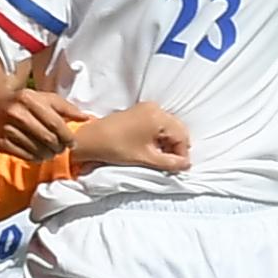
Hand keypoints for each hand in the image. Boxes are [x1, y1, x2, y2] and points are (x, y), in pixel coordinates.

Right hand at [0, 85, 89, 159]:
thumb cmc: (25, 102)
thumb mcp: (45, 98)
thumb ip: (66, 108)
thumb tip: (87, 118)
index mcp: (29, 99)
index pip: (55, 123)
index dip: (67, 136)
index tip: (72, 143)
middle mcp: (16, 113)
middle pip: (47, 138)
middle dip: (59, 147)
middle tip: (62, 149)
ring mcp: (6, 129)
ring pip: (36, 149)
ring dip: (48, 155)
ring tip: (51, 152)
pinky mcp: (0, 143)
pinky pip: (24, 156)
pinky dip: (36, 158)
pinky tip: (39, 155)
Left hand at [71, 101, 193, 173]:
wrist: (91, 140)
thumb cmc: (117, 148)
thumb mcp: (146, 158)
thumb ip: (169, 162)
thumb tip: (186, 165)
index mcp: (158, 117)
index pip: (181, 136)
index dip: (182, 154)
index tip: (180, 168)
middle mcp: (155, 108)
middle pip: (177, 129)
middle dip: (176, 147)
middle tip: (172, 164)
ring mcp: (146, 108)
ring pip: (168, 127)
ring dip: (168, 143)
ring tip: (162, 159)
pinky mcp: (139, 112)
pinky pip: (157, 124)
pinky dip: (159, 137)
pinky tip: (153, 149)